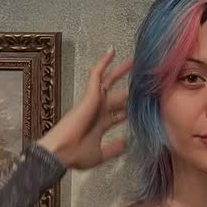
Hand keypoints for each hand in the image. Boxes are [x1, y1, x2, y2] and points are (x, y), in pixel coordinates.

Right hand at [37, 48, 131, 169]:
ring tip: (133, 60)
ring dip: (120, 71)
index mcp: (100, 124)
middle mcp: (98, 110)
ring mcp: (94, 102)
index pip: (118, 114)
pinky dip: (103, 63)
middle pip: (117, 96)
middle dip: (130, 89)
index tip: (144, 105)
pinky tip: (111, 52)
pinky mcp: (90, 95)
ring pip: (108, 81)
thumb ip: (113, 149)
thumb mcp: (99, 154)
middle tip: (143, 80)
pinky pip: (96, 75)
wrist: (61, 152)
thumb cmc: (75, 155)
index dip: (130, 111)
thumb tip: (125, 144)